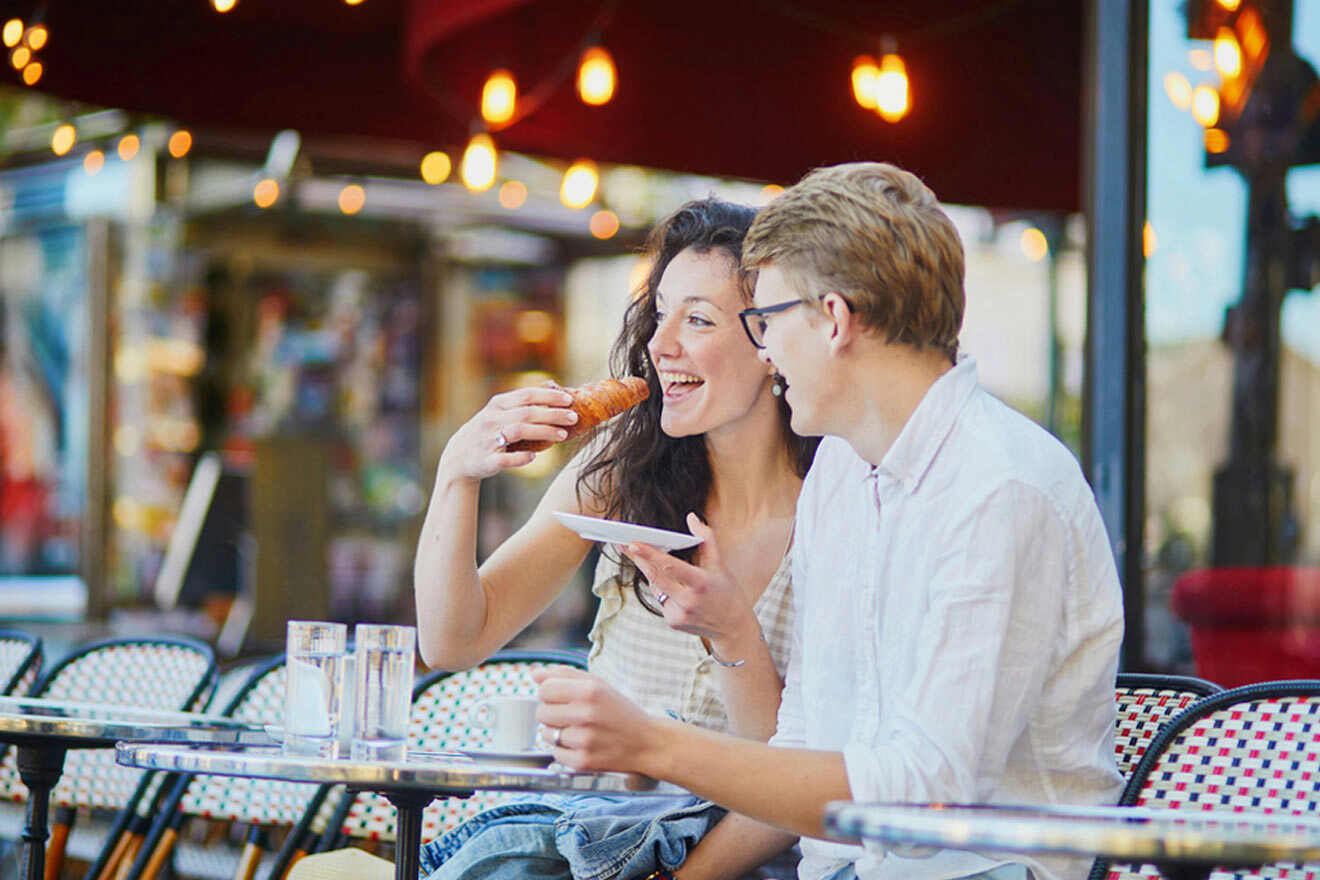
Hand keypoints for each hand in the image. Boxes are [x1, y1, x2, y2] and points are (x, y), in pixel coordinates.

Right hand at [437, 382, 576, 480]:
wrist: (458, 457)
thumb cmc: (487, 432)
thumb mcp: (498, 412)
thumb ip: (521, 404)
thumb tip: (553, 389)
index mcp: (497, 405)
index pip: (526, 395)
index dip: (549, 396)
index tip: (569, 399)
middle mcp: (492, 420)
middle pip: (527, 413)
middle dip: (553, 414)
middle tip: (573, 417)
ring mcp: (488, 440)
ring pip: (519, 432)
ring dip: (543, 432)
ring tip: (563, 435)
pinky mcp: (487, 460)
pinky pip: (506, 459)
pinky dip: (521, 458)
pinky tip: (535, 457)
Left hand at [533, 668, 662, 773]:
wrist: (646, 742)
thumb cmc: (620, 711)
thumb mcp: (599, 685)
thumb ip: (565, 675)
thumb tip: (535, 674)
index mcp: (589, 691)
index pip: (544, 689)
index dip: (549, 693)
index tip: (560, 698)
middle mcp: (586, 714)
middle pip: (541, 712)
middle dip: (552, 713)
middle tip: (571, 715)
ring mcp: (584, 740)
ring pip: (546, 734)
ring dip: (558, 733)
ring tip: (579, 731)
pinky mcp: (583, 761)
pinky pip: (556, 754)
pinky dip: (565, 751)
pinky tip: (582, 745)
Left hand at [623, 513, 761, 653]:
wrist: (734, 628)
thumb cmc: (727, 593)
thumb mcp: (720, 565)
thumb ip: (706, 539)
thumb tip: (692, 517)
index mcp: (701, 583)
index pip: (670, 566)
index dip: (650, 555)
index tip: (633, 544)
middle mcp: (688, 601)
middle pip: (655, 577)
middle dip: (639, 560)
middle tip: (625, 545)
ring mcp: (679, 614)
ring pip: (656, 588)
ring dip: (653, 574)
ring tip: (651, 562)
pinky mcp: (673, 623)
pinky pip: (661, 601)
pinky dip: (664, 591)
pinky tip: (675, 590)